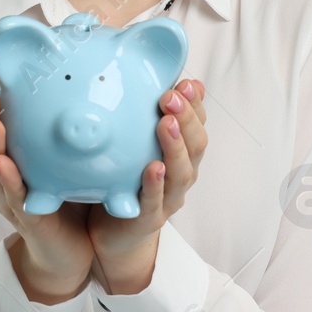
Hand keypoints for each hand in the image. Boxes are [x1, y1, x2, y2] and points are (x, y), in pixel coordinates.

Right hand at [0, 83, 93, 303]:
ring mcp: (12, 200)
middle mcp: (3, 180)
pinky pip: (15, 197)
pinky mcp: (28, 219)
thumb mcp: (59, 163)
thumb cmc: (64, 205)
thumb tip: (66, 92)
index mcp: (8, 164)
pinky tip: (3, 163)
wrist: (68, 253)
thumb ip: (55, 134)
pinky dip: (7, 179)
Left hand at [87, 78, 207, 293]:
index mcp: (181, 152)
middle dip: (188, 118)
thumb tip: (149, 79)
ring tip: (167, 124)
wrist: (114, 232)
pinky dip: (155, 184)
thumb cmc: (125, 181)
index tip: (185, 83)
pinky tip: (152, 168)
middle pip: (196, 144)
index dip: (195, 103)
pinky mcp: (150, 218)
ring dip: (175, 146)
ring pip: (182, 172)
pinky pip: (155, 201)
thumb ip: (143, 115)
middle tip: (171, 96)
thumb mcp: (135, 143)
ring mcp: (168, 197)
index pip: (197, 123)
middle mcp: (181, 173)